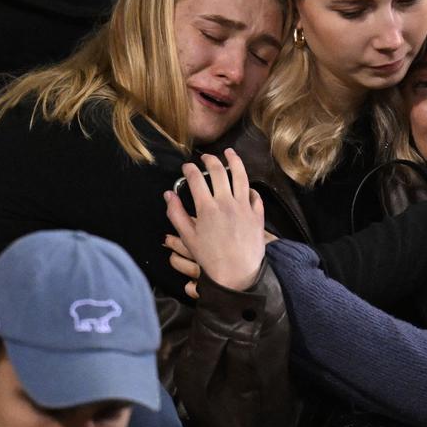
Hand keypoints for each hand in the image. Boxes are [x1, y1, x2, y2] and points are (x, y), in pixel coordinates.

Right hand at [164, 148, 265, 291]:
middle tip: (205, 157)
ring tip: (229, 152)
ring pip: (241, 176)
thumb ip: (176, 214)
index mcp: (207, 208)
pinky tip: (245, 184)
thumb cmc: (210, 258)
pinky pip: (255, 195)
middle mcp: (227, 202)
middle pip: (219, 172)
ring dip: (234, 161)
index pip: (196, 179)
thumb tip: (168, 194)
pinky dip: (249, 187)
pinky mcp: (258, 214)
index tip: (186, 167)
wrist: (237, 274)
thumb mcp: (188, 238)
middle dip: (210, 160)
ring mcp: (245, 206)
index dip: (189, 170)